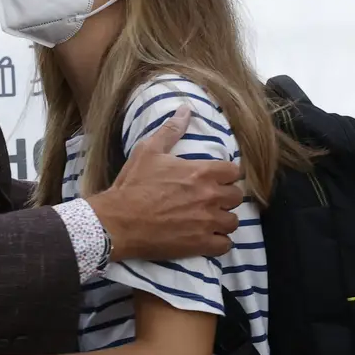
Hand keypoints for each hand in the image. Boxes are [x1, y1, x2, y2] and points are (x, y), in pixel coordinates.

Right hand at [88, 106, 243, 260]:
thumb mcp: (149, 151)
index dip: (227, 175)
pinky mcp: (200, 244)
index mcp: (201, 172)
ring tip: (210, 220)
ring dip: (223, 220)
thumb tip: (185, 109)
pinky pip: (225, 245)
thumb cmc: (132, 185)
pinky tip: (208, 238)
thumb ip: (171, 130)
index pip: (234, 172)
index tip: (217, 179)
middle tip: (212, 200)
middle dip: (226, 198)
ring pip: (233, 222)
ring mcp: (206, 222)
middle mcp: (209, 196)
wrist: (118, 222)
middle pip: (236, 197)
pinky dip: (219, 242)